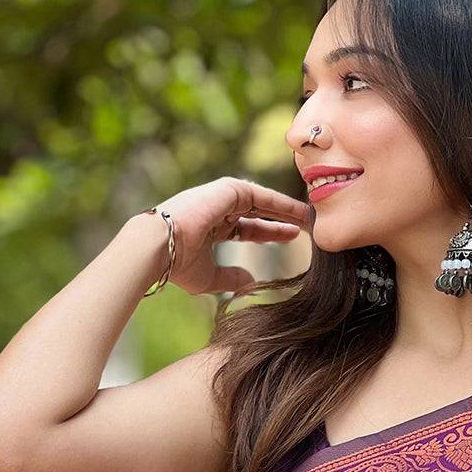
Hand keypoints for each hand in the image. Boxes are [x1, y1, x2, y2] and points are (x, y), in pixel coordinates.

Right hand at [139, 175, 313, 296]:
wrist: (160, 246)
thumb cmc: (178, 264)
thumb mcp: (209, 278)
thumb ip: (231, 279)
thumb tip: (251, 282)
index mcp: (211, 227)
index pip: (248, 229)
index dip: (270, 233)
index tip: (291, 238)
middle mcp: (218, 209)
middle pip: (259, 213)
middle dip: (283, 218)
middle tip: (309, 225)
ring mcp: (223, 197)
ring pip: (264, 202)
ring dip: (288, 208)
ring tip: (311, 216)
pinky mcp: (229, 189)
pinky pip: (263, 196)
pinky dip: (282, 202)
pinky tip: (300, 211)